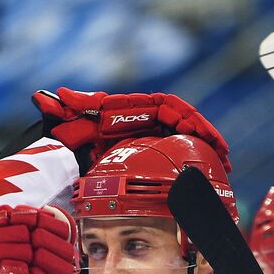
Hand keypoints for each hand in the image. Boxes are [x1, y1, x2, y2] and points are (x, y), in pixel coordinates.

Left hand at [32, 88, 230, 171]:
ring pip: (185, 139)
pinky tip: (205, 176)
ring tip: (223, 166)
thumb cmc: (72, 136)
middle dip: (206, 136)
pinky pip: (177, 152)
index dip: (189, 118)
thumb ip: (68, 110)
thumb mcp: (71, 124)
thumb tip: (51, 96)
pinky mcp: (151, 151)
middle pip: (184, 123)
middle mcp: (146, 119)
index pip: (169, 106)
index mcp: (134, 109)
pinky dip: (193, 161)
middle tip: (223, 154)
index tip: (203, 132)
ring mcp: (150, 135)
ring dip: (205, 149)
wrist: (68, 155)